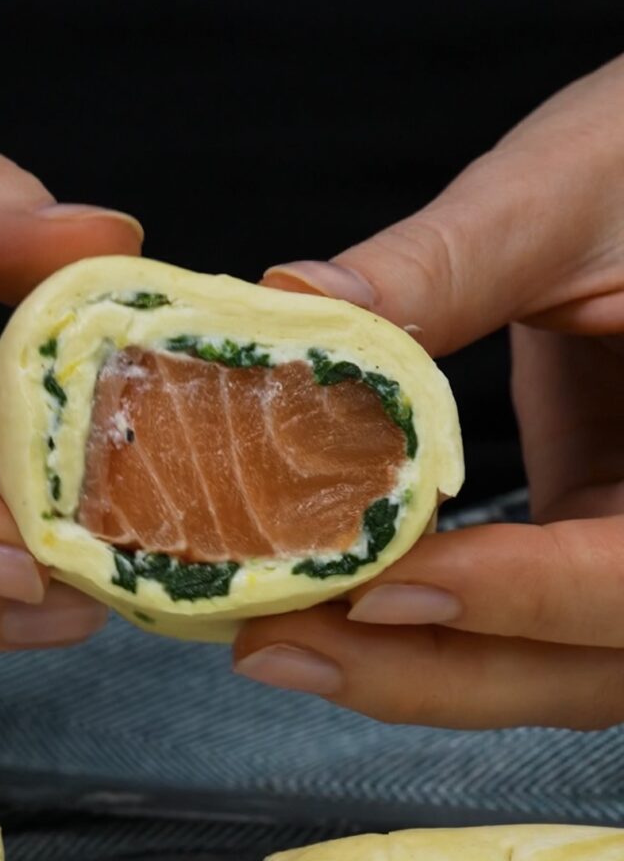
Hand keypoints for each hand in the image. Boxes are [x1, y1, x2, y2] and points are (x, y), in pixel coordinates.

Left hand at [235, 54, 623, 729]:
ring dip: (406, 667)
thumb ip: (449, 259)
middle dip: (426, 669)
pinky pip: (509, 617)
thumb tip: (296, 300)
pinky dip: (417, 623)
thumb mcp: (573, 191)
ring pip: (541, 665)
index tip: (380, 591)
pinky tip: (322, 601)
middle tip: (274, 648)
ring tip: (272, 642)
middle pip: (583, 666)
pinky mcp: (588, 536)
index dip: (518, 597)